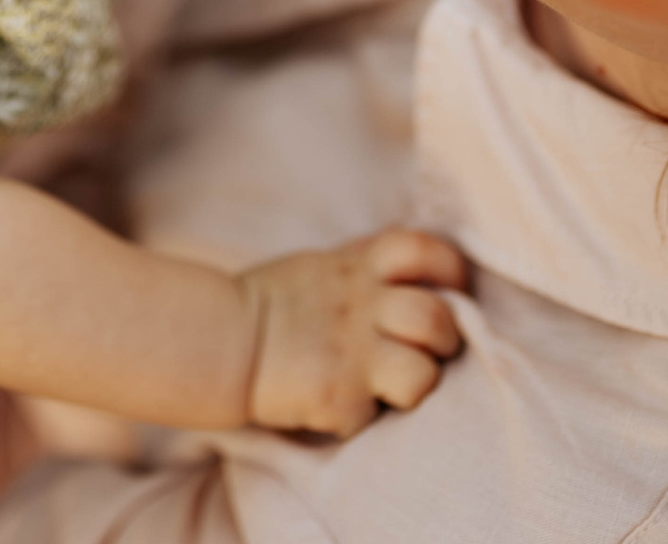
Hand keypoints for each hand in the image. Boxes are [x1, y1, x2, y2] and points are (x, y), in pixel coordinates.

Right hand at [240, 230, 468, 437]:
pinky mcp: (337, 398)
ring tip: (392, 386)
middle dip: (443, 338)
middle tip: (420, 350)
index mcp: (359, 268)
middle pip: (439, 317)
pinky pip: (379, 415)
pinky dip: (366, 416)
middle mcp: (362, 307)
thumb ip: (368, 264)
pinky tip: (343, 407)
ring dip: (418, 381)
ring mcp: (352, 355)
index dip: (449, 271)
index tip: (446, 290)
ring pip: (425, 373)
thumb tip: (418, 265)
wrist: (218, 341)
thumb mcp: (322, 265)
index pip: (427, 251)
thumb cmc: (272, 305)